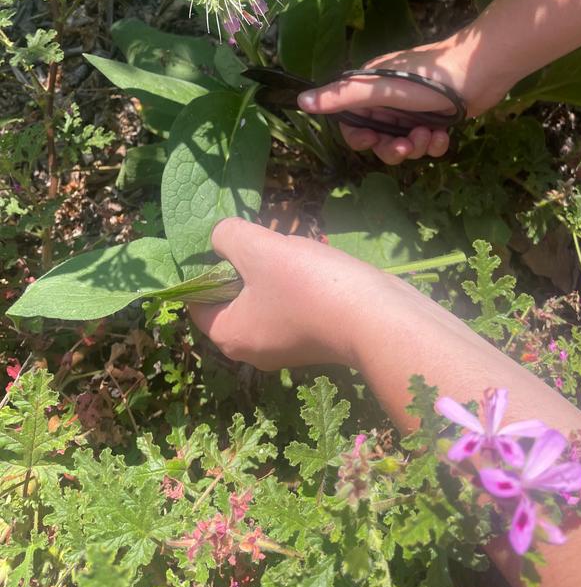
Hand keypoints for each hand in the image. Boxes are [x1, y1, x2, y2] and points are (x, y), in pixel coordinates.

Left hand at [188, 217, 418, 370]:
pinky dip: (300, 284)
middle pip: (234, 299)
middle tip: (264, 241)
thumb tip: (220, 240)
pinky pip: (294, 306)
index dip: (205, 268)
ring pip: (266, 299)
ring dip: (276, 271)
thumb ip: (227, 236)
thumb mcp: (257, 248)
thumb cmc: (307, 284)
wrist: (376, 317)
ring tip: (293, 249)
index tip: (228, 243)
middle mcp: (253, 350)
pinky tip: (316, 265)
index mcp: (229, 335)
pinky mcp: (316, 340)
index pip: (197, 302)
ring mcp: (287, 348)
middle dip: (247, 265)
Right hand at [297, 39, 482, 164]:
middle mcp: (388, 100)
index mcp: (371, 88)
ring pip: (402, 143)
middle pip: (378, 139)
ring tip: (431, 135)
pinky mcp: (435, 118)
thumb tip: (301, 101)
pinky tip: (445, 136)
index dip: (360, 138)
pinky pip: (425, 142)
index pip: (351, 123)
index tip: (373, 141)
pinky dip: (434, 144)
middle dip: (393, 148)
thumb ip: (342, 97)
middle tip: (409, 145)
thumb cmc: (429, 77)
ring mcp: (412, 110)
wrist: (482, 72)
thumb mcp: (382, 89)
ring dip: (416, 146)